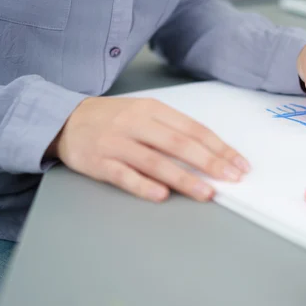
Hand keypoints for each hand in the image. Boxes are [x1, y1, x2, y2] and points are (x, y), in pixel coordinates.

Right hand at [48, 97, 249, 201]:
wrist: (66, 120)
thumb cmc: (114, 119)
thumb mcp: (146, 113)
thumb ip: (174, 130)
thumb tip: (212, 153)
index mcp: (153, 109)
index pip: (194, 129)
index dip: (219, 148)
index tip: (239, 164)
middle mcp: (136, 124)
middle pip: (179, 144)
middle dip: (209, 162)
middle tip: (231, 179)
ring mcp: (116, 143)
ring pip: (155, 161)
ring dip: (183, 178)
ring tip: (206, 193)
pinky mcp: (98, 162)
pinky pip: (124, 175)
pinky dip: (143, 186)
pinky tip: (162, 196)